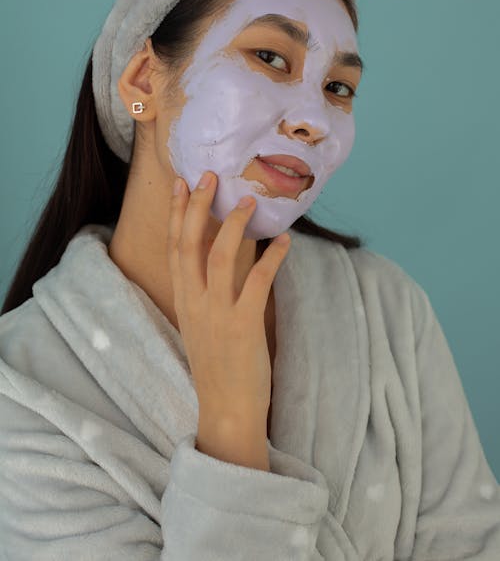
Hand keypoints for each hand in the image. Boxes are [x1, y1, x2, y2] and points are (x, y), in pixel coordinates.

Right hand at [167, 170, 289, 421]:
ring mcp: (217, 313)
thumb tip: (219, 259)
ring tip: (250, 201)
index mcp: (184, 300)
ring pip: (220, 256)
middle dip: (198, 206)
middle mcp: (195, 302)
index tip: (181, 184)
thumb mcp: (201, 324)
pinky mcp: (243, 325)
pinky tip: (285, 241)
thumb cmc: (218, 365)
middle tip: (209, 175)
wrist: (226, 409)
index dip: (178, 213)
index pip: (175, 247)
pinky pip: (259, 282)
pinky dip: (273, 258)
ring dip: (234, 225)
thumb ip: (205, 292)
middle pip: (190, 243)